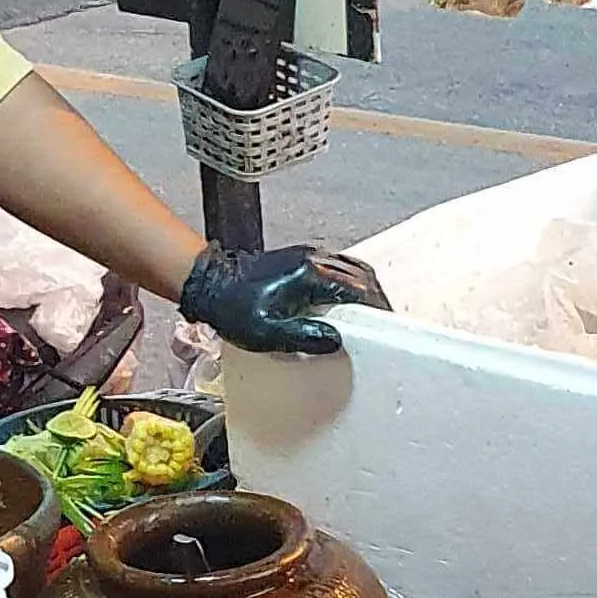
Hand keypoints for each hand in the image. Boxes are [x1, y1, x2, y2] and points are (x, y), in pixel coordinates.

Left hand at [177, 245, 387, 357]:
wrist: (209, 283)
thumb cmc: (232, 307)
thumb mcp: (265, 332)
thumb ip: (303, 337)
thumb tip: (335, 341)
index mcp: (310, 275)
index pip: (358, 290)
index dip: (377, 308)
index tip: (387, 325)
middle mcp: (313, 260)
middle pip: (361, 276)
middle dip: (377, 299)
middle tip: (385, 323)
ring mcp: (307, 256)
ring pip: (351, 269)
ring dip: (365, 290)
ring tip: (370, 315)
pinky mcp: (300, 259)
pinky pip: (337, 268)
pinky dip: (350, 284)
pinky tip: (348, 303)